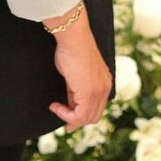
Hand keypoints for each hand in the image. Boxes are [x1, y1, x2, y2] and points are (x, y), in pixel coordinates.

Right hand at [45, 4, 111, 129]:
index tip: (66, 113)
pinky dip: (66, 115)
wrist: (74, 38)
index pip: (97, 108)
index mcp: (105, 82)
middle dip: (77, 121)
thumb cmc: (71, 51)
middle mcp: (105, 88)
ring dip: (69, 118)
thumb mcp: (75, 75)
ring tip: (56, 107)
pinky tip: (55, 106)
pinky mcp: (89, 93)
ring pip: (87, 118)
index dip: (82, 115)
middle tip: (62, 120)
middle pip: (94, 117)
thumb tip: (70, 104)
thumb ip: (76, 90)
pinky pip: (79, 116)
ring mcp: (99, 91)